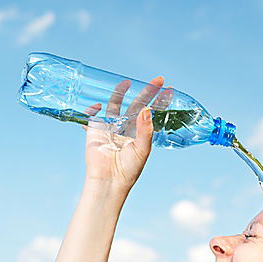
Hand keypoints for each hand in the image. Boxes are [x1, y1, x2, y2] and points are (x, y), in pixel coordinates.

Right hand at [82, 75, 172, 193]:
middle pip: (137, 105)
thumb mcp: (142, 149)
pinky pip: (93, 116)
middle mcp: (126, 129)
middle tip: (157, 80)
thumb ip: (145, 129)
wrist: (109, 181)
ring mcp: (111, 128)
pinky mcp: (95, 131)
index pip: (151, 113)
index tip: (169, 90)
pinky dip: (93, 110)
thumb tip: (147, 109)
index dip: (159, 101)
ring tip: (126, 82)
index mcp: (139, 134)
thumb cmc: (128, 170)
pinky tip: (97, 105)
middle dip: (147, 92)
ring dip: (119, 94)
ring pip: (115, 106)